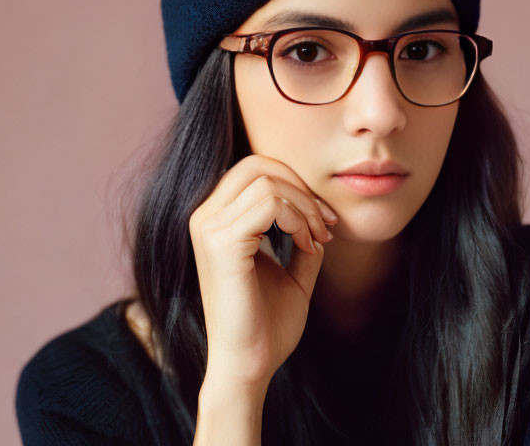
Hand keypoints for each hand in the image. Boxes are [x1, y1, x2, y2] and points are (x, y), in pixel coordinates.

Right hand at [189, 154, 338, 389]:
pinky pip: (269, 203)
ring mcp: (208, 228)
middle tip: (326, 225)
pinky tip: (308, 246)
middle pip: (258, 165)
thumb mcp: (290, 272)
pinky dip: (297, 219)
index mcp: (214, 219)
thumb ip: (299, 239)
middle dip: (301, 189)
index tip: (323, 220)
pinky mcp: (221, 243)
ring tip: (318, 241)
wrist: (250, 365)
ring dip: (304, 207)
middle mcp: (204, 217)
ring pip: (267, 182)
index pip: (254, 169)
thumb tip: (319, 214)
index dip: (295, 184)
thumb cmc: (266, 325)